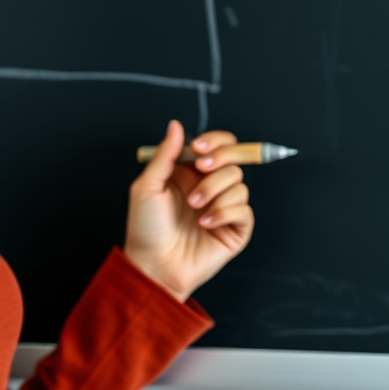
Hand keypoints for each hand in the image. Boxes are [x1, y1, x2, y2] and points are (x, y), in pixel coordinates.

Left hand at [123, 120, 254, 301]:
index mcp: (189, 173)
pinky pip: (244, 210)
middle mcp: (209, 186)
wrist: (153, 263)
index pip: (217, 146)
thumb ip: (165, 154)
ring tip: (194, 207)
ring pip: (239, 183)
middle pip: (234, 159)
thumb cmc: (145, 226)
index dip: (215, 141)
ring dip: (214, 191)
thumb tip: (176, 126)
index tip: (199, 148)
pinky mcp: (235, 229)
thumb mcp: (147, 186)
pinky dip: (224, 212)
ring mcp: (224, 207)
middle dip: (220, 159)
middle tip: (201, 168)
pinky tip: (205, 223)